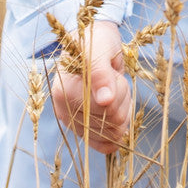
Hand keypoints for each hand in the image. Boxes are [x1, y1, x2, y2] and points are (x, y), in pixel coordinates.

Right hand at [50, 20, 130, 153]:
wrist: (93, 41)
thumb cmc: (95, 41)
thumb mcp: (99, 49)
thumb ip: (100, 74)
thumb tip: (105, 100)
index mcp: (64, 91)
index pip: (105, 107)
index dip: (118, 91)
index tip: (113, 73)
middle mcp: (65, 111)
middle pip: (112, 121)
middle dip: (122, 99)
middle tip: (115, 80)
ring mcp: (74, 122)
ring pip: (113, 133)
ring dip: (122, 111)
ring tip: (114, 91)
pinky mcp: (83, 130)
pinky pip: (103, 145)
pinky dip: (117, 135)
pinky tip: (119, 121)